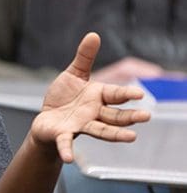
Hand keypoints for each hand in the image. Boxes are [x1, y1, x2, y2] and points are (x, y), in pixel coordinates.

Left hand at [31, 33, 150, 162]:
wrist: (46, 119)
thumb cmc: (63, 98)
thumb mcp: (73, 74)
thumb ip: (84, 57)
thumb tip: (93, 34)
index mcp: (97, 97)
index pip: (115, 95)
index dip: (127, 94)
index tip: (141, 94)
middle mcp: (93, 113)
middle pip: (115, 116)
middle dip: (130, 117)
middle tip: (146, 117)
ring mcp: (80, 126)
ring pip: (100, 131)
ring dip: (114, 135)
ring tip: (131, 138)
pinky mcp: (63, 135)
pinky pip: (66, 143)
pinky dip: (67, 150)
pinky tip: (69, 158)